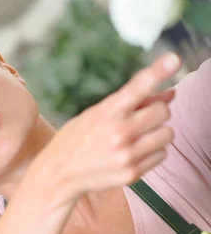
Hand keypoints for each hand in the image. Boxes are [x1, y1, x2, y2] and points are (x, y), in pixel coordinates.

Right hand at [40, 53, 180, 201]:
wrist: (59, 173)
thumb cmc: (79, 137)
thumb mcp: (98, 112)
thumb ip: (134, 102)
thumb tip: (171, 94)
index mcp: (106, 112)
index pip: (137, 87)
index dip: (157, 71)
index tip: (173, 59)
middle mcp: (118, 133)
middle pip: (163, 112)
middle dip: (155, 113)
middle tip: (140, 118)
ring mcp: (126, 156)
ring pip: (167, 134)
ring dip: (157, 133)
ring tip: (137, 137)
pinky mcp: (132, 174)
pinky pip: (162, 155)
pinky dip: (153, 152)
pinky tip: (134, 152)